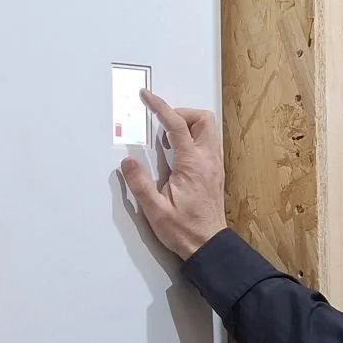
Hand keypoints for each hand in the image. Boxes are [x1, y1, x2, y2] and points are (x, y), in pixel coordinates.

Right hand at [119, 90, 227, 260]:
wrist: (208, 245)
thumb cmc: (183, 230)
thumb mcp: (155, 210)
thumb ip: (140, 183)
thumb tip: (128, 161)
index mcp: (192, 165)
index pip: (177, 125)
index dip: (160, 107)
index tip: (146, 96)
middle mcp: (208, 160)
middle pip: (203, 118)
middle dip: (181, 112)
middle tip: (160, 123)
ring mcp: (214, 164)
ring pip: (208, 128)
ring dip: (188, 124)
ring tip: (166, 138)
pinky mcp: (215, 171)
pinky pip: (208, 141)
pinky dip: (193, 137)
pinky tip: (176, 152)